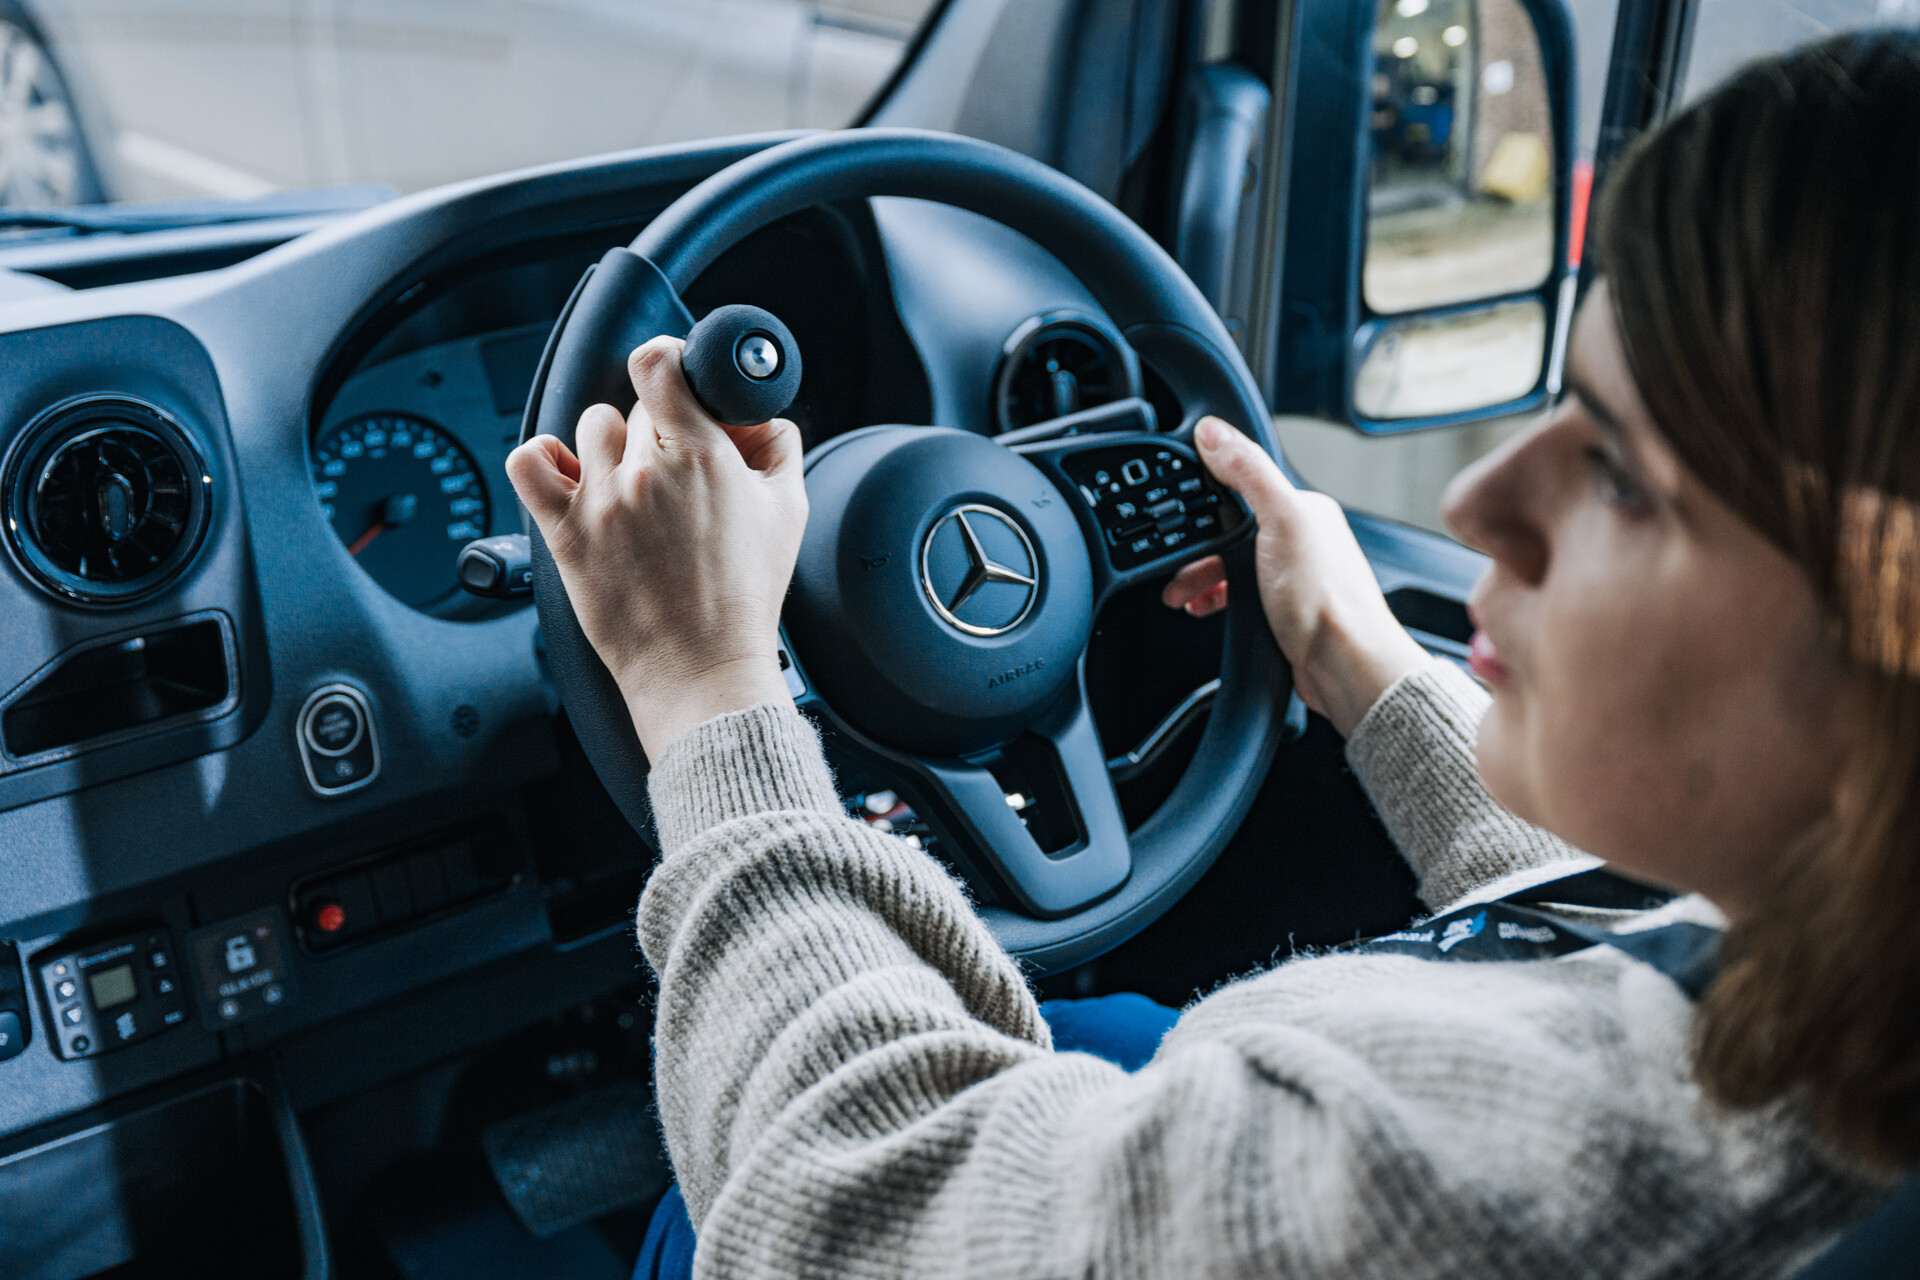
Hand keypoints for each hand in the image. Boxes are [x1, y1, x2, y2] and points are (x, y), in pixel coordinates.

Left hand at [507, 336, 807, 759]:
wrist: (701, 669)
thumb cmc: (745, 598)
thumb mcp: (789, 512)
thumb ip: (778, 445)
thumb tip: (757, 414)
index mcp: (702, 457)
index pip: (659, 364)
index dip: (667, 361)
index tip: (674, 380)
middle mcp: (645, 471)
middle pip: (637, 406)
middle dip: (661, 431)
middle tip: (678, 472)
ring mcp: (600, 501)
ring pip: (590, 427)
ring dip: (611, 447)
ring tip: (632, 486)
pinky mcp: (566, 533)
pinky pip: (529, 462)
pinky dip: (544, 460)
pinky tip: (570, 479)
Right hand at [1161, 417, 1426, 736]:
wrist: (1344, 667)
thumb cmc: (1326, 601)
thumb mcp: (1280, 521)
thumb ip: (1247, 472)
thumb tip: (1214, 432)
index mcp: (1304, 509)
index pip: (1243, 487)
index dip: (1207, 501)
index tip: (1176, 515)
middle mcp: (1301, 540)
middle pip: (1231, 532)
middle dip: (1198, 551)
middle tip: (1174, 568)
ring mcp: (1292, 578)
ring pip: (1232, 567)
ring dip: (1202, 580)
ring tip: (1182, 597)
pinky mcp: (1283, 612)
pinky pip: (1237, 597)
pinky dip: (1216, 602)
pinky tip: (1205, 610)